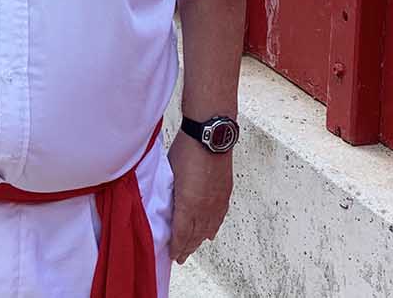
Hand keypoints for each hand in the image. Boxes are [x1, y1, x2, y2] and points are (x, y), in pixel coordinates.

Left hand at [167, 130, 232, 263]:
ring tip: (192, 249)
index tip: (171, 255)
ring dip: (199, 240)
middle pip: (195, 235)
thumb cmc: (186, 149)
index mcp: (188, 203)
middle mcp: (205, 207)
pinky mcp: (225, 193)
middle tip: (180, 258)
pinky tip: (210, 234)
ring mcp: (217, 201)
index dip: (176, 246)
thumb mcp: (170, 173)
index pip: (181, 233)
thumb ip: (170, 193)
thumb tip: (167, 203)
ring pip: (208, 228)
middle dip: (187, 248)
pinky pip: (219, 217)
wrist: (211, 135)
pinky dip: (213, 228)